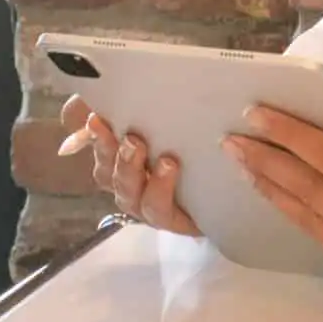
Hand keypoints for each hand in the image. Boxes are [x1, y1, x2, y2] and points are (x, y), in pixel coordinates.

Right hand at [58, 94, 200, 235]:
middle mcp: (129, 181)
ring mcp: (148, 203)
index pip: (94, 143)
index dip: (87, 133)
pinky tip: (169, 166)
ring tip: (138, 145)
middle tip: (112, 127)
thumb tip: (85, 105)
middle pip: (105, 170)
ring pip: (127, 192)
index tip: (93, 115)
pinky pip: (157, 210)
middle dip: (106, 148)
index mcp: (121, 155)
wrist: (237, 175)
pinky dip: (159, 188)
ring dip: (128, 168)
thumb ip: (127, 102)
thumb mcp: (165, 111)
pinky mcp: (173, 219)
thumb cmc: (193, 139)